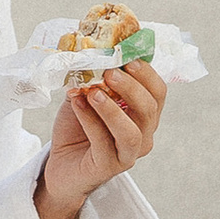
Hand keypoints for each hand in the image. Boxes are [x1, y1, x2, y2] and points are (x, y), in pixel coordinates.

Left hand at [35, 61, 163, 218]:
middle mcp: (143, 135)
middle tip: (111, 71)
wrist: (61, 164)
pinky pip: (102, 142)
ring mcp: (128, 154)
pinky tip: (77, 104)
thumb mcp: (87, 95)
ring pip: (131, 132)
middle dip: (132, 87)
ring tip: (94, 92)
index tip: (127, 57)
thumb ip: (93, 77)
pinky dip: (89, 120)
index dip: (147, 73)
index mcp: (144, 115)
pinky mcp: (108, 167)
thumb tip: (92, 51)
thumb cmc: (78, 128)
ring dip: (113, 109)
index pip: (158, 92)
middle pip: (149, 109)